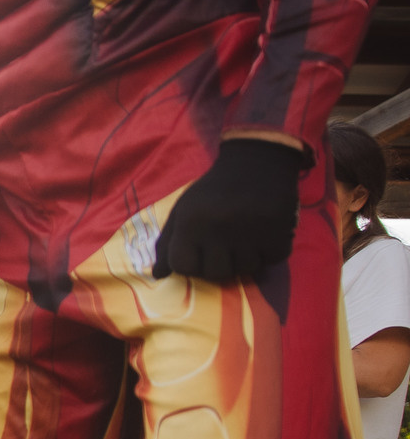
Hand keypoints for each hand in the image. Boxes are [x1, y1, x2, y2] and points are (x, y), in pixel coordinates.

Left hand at [153, 135, 307, 284]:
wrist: (256, 162)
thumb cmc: (213, 190)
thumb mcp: (182, 210)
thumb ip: (167, 242)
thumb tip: (157, 275)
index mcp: (191, 222)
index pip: (183, 266)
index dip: (189, 263)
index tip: (197, 252)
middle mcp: (219, 229)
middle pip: (214, 274)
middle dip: (217, 264)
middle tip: (223, 246)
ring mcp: (251, 232)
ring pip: (244, 269)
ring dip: (244, 260)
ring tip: (243, 238)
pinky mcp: (280, 233)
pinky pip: (271, 260)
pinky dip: (268, 253)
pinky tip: (263, 235)